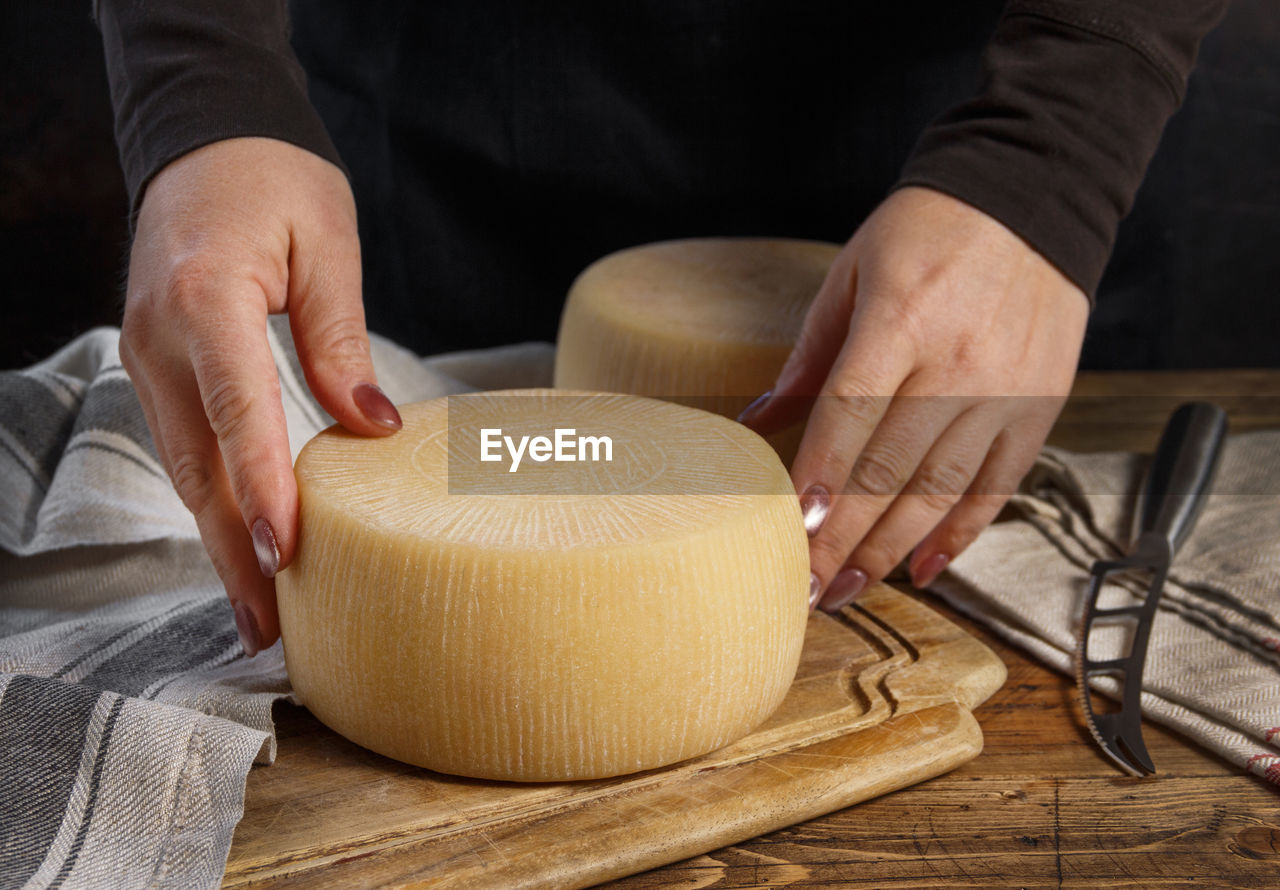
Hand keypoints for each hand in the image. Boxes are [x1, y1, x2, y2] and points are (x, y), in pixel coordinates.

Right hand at [121, 137, 400, 654]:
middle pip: (199, 462)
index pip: (238, 410)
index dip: (262, 488)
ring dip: (219, 538)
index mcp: (207, 298)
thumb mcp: (326, 245)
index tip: (287, 554)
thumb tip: (372, 431)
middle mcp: (161, 336)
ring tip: (259, 609)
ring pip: (185, 464)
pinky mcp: (156, 361)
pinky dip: (212, 498)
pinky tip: (240, 539)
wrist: (205, 134)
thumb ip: (340, 340)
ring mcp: (147, 352)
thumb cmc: (275, 178)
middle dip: (233, 550)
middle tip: (269, 627)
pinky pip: (185, 442)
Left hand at [740, 186, 1088, 610]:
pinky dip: (961, 532)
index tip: (789, 534)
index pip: (849, 416)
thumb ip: (808, 357)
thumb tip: (754, 425)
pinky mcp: (1041, 407)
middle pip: (891, 469)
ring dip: (892, 549)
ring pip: (941, 489)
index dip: (819, 480)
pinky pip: (998, 485)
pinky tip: (925, 569)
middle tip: (806, 589)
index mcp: (901, 319)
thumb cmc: (927, 231)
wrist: (1032, 195)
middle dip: (844, 538)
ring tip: (850, 589)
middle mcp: (958, 362)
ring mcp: (1006, 390)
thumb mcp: (852, 273)